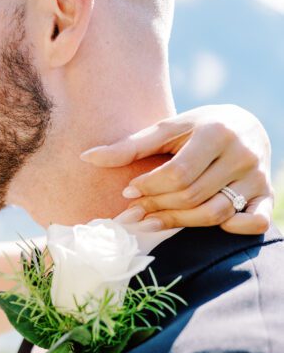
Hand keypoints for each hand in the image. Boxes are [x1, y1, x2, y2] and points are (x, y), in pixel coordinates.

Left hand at [82, 104, 272, 233]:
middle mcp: (242, 153)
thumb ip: (130, 146)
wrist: (245, 124)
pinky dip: (235, 228)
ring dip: (180, 223)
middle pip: (192, 196)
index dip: (148, 188)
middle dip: (158, 207)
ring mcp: (256, 175)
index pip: (177, 174)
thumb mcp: (167, 130)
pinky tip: (211, 226)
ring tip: (155, 220)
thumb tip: (86, 158)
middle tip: (136, 213)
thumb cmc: (197, 129)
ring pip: (215, 213)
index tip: (128, 192)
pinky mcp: (267, 193)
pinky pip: (256, 221)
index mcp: (216, 131)